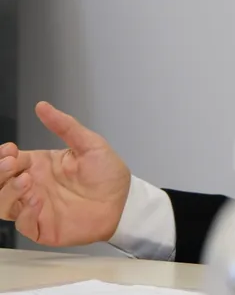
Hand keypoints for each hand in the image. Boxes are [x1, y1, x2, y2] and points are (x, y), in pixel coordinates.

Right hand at [0, 102, 130, 245]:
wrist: (124, 201)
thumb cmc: (107, 174)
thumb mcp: (89, 144)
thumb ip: (65, 126)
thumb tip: (42, 106)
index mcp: (39, 165)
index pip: (8, 160)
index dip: (3, 156)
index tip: (10, 150)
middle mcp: (33, 186)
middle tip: (10, 164)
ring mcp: (35, 208)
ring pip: (2, 203)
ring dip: (7, 192)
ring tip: (26, 181)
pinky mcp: (43, 227)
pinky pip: (22, 224)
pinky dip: (24, 213)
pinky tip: (37, 202)